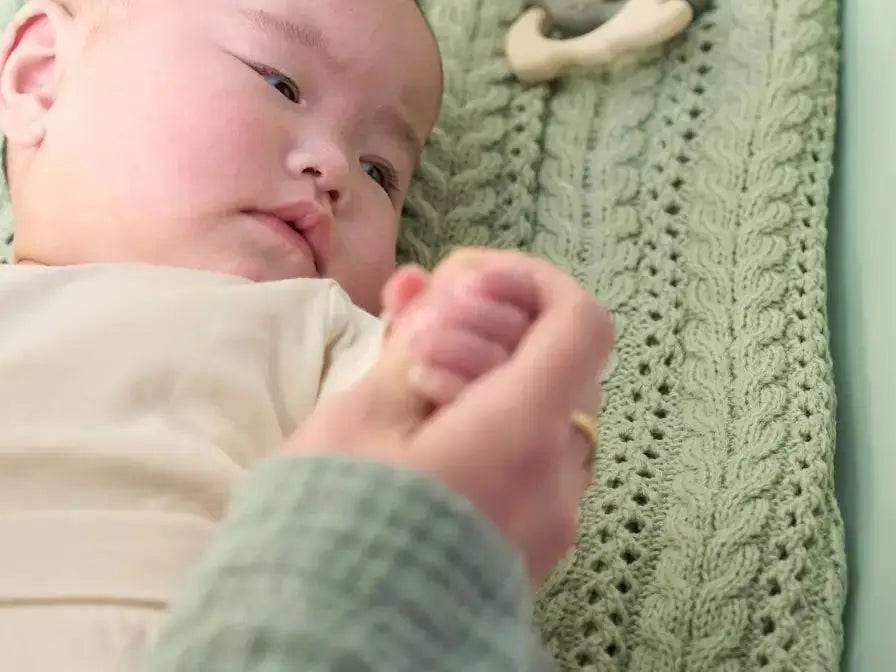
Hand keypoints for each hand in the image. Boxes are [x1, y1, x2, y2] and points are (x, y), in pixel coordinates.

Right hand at [288, 248, 611, 583]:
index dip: (530, 278)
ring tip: (404, 369)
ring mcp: (549, 524)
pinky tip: (418, 420)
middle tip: (414, 319)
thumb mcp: (359, 415)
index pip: (579, 322)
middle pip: (556, 360)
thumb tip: (434, 284)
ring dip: (482, 368)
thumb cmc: (335, 523)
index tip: (466, 275)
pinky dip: (485, 420)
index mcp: (520, 434)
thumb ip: (411, 339)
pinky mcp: (526, 551)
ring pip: (541, 410)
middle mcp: (556, 480)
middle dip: (488, 319)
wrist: (331, 650)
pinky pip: (527, 461)